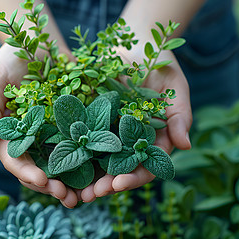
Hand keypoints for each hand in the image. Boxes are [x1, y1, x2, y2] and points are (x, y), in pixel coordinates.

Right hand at [0, 44, 79, 207]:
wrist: (40, 39)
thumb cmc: (11, 56)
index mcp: (9, 133)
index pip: (14, 159)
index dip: (26, 172)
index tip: (42, 180)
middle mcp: (31, 137)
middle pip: (38, 167)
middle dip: (50, 185)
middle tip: (67, 197)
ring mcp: (52, 131)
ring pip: (60, 163)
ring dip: (71, 181)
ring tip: (84, 195)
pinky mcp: (73, 122)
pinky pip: (82, 143)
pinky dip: (89, 159)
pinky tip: (101, 170)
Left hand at [80, 49, 191, 201]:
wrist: (136, 42)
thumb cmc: (162, 65)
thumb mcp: (175, 89)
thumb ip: (180, 116)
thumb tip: (185, 145)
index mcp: (151, 141)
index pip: (144, 166)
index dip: (133, 177)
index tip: (118, 184)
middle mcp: (127, 141)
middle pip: (116, 169)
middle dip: (103, 184)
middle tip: (88, 195)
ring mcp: (107, 130)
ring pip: (94, 159)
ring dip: (82, 176)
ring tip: (69, 190)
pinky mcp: (88, 117)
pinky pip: (77, 135)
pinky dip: (66, 149)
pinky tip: (53, 160)